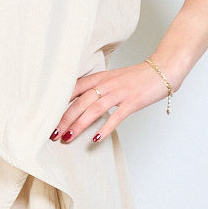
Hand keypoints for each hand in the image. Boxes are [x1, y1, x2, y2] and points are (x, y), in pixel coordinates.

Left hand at [50, 63, 169, 144]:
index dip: (58, 103)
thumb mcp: (113, 78)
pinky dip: (105, 128)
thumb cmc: (137, 77)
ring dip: (78, 125)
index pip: (73, 89)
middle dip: (64, 119)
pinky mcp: (132, 102)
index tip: (45, 116)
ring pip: (93, 110)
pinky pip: (116, 116)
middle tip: (52, 133)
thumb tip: (80, 102)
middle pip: (79, 102)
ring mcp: (119, 93)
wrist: (162, 70)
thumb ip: (97, 88)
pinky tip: (96, 139)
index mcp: (99, 78)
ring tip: (67, 138)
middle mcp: (106, 84)